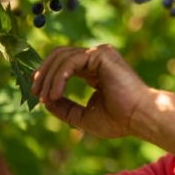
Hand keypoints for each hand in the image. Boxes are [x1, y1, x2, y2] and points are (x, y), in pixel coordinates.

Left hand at [31, 44, 152, 138]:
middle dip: (43, 73)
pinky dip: (58, 78)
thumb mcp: (83, 116)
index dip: (47, 76)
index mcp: (95, 70)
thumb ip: (64, 107)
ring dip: (48, 78)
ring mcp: (100, 53)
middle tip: (35, 94)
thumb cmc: (119, 120)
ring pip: (62, 56)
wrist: (139, 118)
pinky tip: (54, 94)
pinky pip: (70, 62)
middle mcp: (97, 57)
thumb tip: (45, 101)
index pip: (64, 63)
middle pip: (59, 54)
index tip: (37, 95)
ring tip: (45, 98)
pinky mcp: (101, 54)